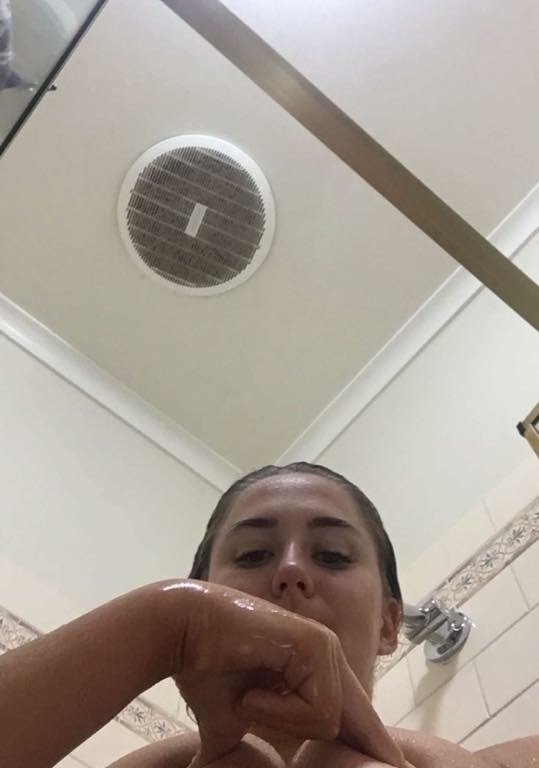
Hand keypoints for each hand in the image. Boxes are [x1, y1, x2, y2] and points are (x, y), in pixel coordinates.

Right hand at [170, 581, 403, 766]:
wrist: (185, 628)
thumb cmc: (207, 671)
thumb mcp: (238, 721)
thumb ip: (254, 745)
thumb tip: (240, 767)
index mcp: (316, 671)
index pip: (353, 720)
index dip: (368, 749)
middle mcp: (328, 657)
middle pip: (360, 723)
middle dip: (360, 752)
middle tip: (355, 755)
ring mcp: (326, 648)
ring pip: (329, 722)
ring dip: (280, 722)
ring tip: (249, 700)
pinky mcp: (317, 645)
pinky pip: (319, 709)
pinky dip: (278, 711)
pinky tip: (251, 694)